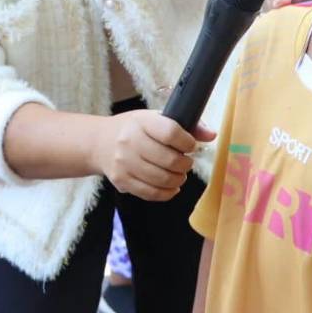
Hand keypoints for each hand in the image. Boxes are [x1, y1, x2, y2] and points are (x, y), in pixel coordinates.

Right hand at [91, 110, 212, 201]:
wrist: (100, 143)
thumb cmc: (134, 129)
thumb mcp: (155, 119)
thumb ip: (186, 126)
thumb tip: (212, 135)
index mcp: (141, 122)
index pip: (171, 132)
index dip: (187, 142)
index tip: (190, 145)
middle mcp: (130, 142)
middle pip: (169, 160)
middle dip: (185, 164)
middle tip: (185, 163)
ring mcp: (124, 163)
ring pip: (162, 180)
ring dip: (177, 180)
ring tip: (179, 174)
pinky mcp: (122, 181)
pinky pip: (151, 193)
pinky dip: (167, 193)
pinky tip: (171, 187)